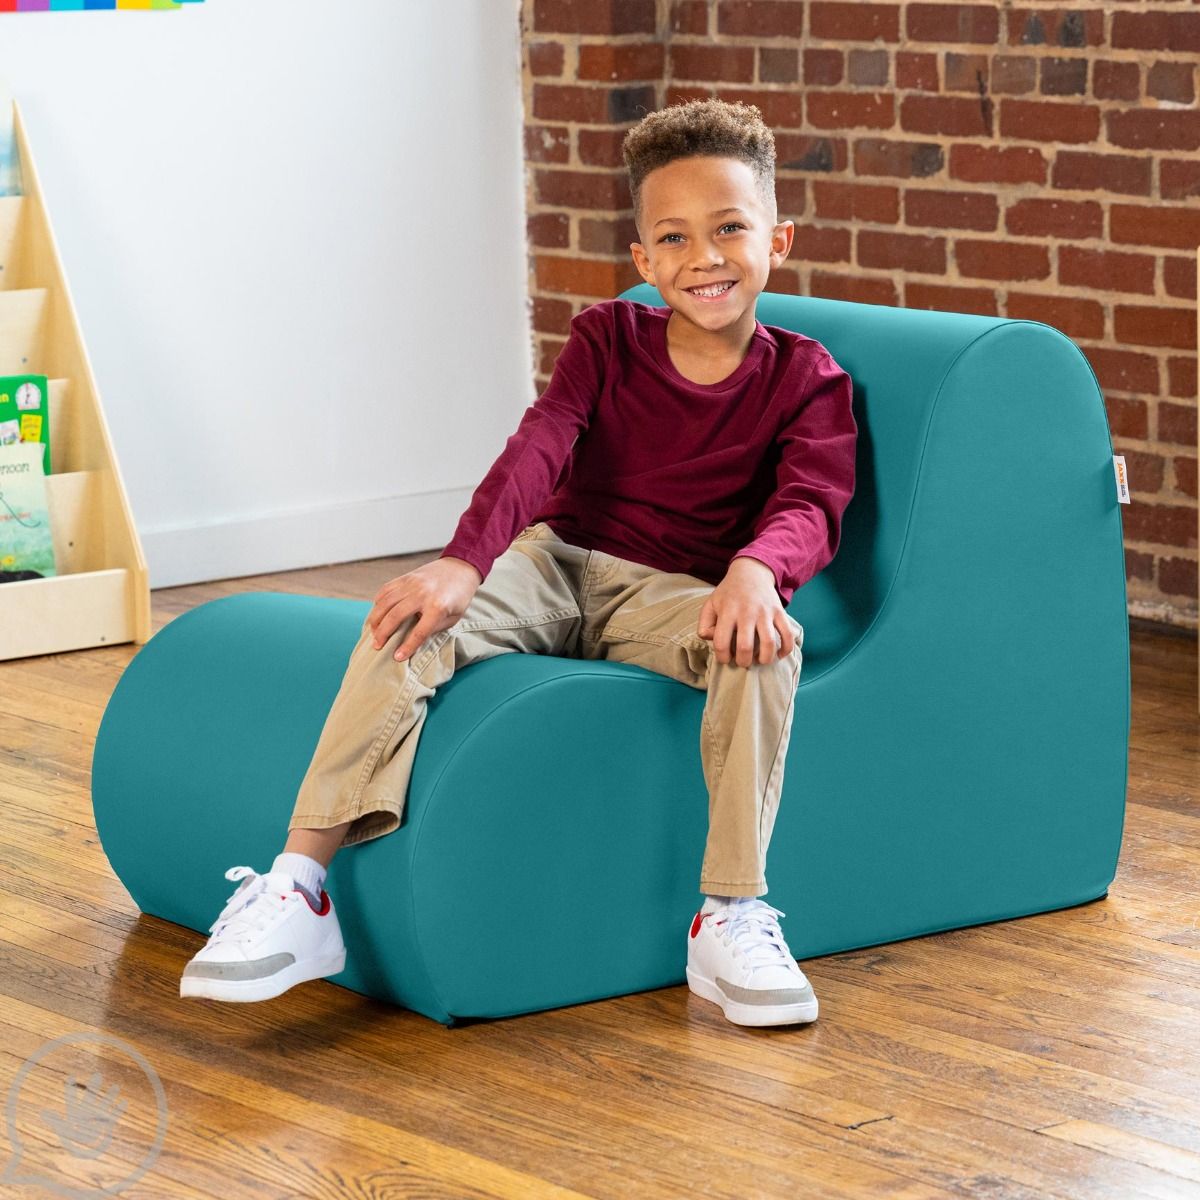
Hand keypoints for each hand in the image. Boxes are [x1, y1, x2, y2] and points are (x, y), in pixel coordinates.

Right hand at [366, 557, 482, 661]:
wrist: (460, 568)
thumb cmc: (459, 597)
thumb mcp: (454, 618)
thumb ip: (434, 628)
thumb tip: (414, 641)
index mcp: (438, 607)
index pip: (419, 632)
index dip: (407, 647)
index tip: (397, 657)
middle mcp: (422, 594)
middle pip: (395, 616)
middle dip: (383, 633)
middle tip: (377, 646)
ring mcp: (411, 584)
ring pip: (385, 603)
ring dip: (375, 619)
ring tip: (373, 632)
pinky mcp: (405, 577)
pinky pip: (385, 590)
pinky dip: (377, 602)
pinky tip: (376, 614)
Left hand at [697, 556, 795, 667]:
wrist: (751, 572)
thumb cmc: (728, 593)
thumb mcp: (711, 604)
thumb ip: (705, 623)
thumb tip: (711, 640)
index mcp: (728, 612)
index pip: (721, 642)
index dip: (722, 657)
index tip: (725, 658)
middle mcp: (747, 612)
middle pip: (745, 647)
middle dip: (743, 661)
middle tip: (742, 661)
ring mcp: (765, 612)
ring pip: (769, 643)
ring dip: (765, 659)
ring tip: (760, 660)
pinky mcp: (780, 612)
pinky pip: (788, 634)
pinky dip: (786, 649)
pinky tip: (779, 655)